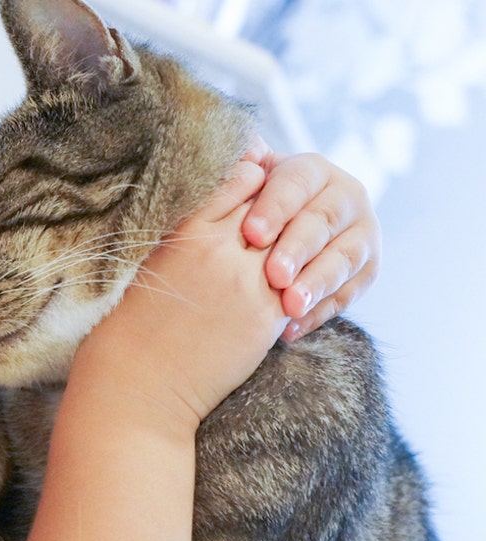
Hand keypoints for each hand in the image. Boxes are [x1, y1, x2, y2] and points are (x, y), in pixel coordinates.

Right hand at [77, 158, 287, 427]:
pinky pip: (298, 284)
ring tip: (285, 252)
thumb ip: (188, 227)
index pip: (241, 179)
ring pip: (292, 242)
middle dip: (281, 208)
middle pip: (272, 206)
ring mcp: (247, 282)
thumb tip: (218, 202)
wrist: (140, 380)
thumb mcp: (155, 258)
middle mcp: (219, 249)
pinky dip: (299, 279)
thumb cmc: (135, 321)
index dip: (255, 180)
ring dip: (295, 243)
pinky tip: (287, 284)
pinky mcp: (266, 316)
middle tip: (282, 218)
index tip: (257, 189)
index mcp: (187, 230)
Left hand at [240, 148, 380, 341]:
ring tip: (289, 307)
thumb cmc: (247, 207)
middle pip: (322, 221)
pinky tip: (291, 330)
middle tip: (274, 276)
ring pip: (344, 258)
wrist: (275, 235)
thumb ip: (238, 165)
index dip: (275, 207)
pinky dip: (320, 313)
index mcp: (312, 170)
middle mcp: (345, 195)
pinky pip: (349, 294)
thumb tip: (240, 145)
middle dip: (297, 250)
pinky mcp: (367, 269)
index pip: (297, 182)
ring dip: (316, 284)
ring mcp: (362, 233)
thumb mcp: (242, 182)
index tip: (250, 234)